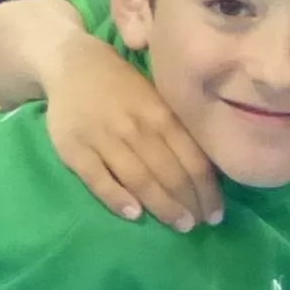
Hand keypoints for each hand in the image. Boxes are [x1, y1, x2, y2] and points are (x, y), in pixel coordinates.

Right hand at [40, 29, 220, 228]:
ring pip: (140, 179)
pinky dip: (118, 199)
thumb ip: (179, 129)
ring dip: (163, 207)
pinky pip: (98, 180)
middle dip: (190, 204)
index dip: (208, 191)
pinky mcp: (74, 149)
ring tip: (180, 225)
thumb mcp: (158, 97)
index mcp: (162, 114)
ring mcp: (104, 138)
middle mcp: (136, 127)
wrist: (72, 64)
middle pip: (171, 174)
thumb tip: (207, 170)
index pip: (194, 160)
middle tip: (200, 225)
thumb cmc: (124, 85)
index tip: (217, 213)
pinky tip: (135, 215)